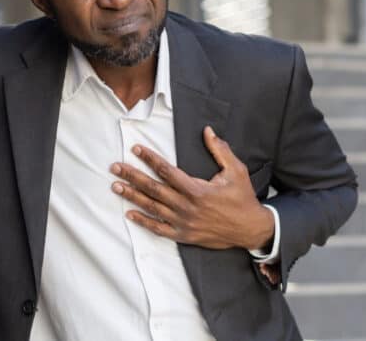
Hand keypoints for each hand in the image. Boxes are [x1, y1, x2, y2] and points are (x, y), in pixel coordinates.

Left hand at [110, 126, 274, 249]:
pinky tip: (129, 214)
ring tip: (116, 186)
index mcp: (198, 189)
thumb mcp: (236, 170)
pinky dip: (143, 221)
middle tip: (115, 167)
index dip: (150, 158)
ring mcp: (183, 222)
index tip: (136, 149)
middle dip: (132, 176)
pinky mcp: (183, 235)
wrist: (250, 229)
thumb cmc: (242, 198)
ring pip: (152, 207)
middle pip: (153, 188)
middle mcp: (187, 206)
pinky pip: (159, 228)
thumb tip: (208, 131)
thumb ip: (220, 150)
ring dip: (132, 196)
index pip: (167, 170)